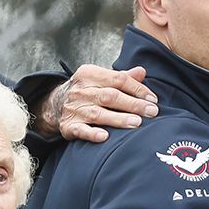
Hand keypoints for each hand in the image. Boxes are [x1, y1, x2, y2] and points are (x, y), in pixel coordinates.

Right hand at [39, 64, 159, 141]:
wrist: (56, 104)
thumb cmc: (88, 91)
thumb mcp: (101, 79)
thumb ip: (122, 77)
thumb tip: (143, 72)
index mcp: (89, 74)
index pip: (118, 79)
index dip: (137, 89)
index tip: (153, 100)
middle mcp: (80, 90)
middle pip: (110, 96)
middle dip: (133, 104)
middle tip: (151, 112)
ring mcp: (73, 108)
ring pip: (98, 113)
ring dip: (118, 119)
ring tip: (137, 123)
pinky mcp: (68, 126)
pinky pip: (81, 130)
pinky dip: (92, 134)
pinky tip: (105, 136)